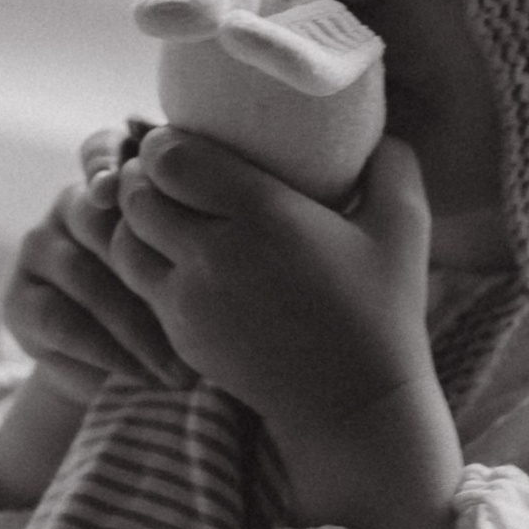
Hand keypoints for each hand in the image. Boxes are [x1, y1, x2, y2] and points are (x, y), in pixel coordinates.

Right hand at [0, 141, 192, 408]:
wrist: (124, 367)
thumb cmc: (178, 300)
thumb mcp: (193, 260)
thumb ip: (197, 223)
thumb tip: (228, 203)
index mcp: (111, 180)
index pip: (102, 147)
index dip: (108, 160)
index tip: (121, 186)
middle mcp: (69, 206)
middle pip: (96, 219)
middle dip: (147, 269)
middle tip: (196, 312)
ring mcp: (39, 250)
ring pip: (83, 275)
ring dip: (136, 325)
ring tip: (181, 366)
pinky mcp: (18, 301)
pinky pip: (60, 319)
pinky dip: (105, 350)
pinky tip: (142, 373)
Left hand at [111, 129, 462, 528]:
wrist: (354, 404)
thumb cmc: (383, 309)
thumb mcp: (405, 224)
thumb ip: (390, 160)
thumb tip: (372, 124)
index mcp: (264, 213)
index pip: (172, 159)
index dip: (165, 143)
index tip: (183, 142)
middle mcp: (216, 254)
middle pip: (137, 194)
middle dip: (143, 178)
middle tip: (166, 174)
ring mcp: (191, 300)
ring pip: (124, 241)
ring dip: (134, 222)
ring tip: (161, 214)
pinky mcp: (180, 335)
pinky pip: (136, 284)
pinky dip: (143, 264)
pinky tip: (173, 258)